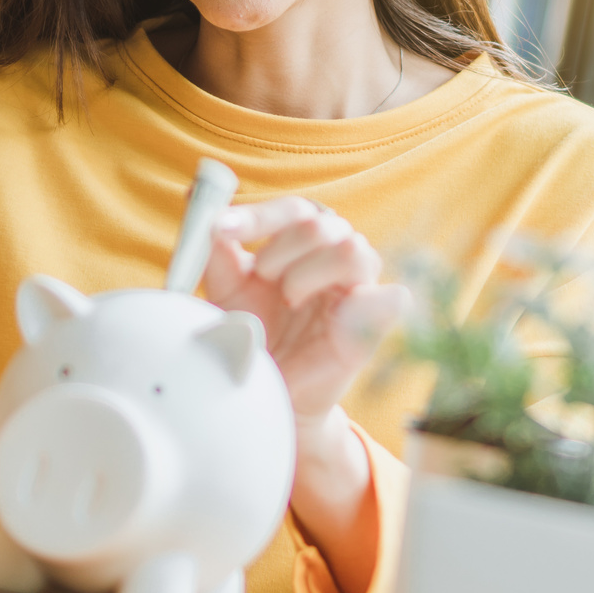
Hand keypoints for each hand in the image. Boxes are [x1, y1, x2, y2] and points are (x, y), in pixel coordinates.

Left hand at [203, 197, 407, 423]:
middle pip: (322, 224)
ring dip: (310, 272)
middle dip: (281, 247)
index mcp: (303, 240)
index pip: (293, 210)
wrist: (266, 387)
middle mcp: (335, 254)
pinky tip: (339, 316)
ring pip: (352, 249)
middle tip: (261, 275)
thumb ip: (217, 250)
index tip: (221, 228)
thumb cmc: (252, 331)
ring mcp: (359, 287)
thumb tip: (200, 206)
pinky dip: (370, 302)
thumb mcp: (227, 289)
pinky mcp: (374, 324)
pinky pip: (393, 299)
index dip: (258, 216)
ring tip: (290, 297)